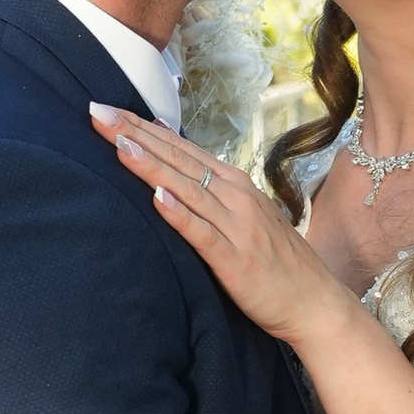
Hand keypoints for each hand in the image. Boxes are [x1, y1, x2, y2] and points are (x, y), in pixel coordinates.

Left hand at [96, 109, 345, 348]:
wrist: (314, 303)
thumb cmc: (276, 263)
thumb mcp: (244, 217)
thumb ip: (210, 190)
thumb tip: (170, 158)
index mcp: (235, 185)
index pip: (180, 148)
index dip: (142, 128)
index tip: (106, 110)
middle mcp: (236, 197)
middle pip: (178, 160)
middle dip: (136, 136)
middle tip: (99, 114)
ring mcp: (237, 227)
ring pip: (187, 189)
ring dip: (151, 166)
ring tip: (119, 146)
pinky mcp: (235, 260)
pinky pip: (202, 233)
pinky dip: (180, 213)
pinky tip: (158, 198)